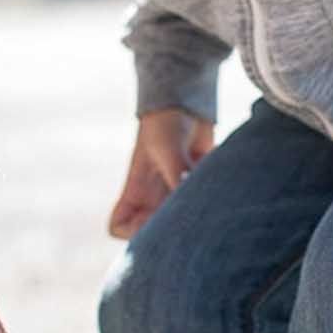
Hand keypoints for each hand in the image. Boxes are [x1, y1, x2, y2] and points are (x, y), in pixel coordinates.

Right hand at [108, 108, 214, 239]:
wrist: (187, 100)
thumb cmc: (166, 122)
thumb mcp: (168, 149)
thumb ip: (178, 175)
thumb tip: (189, 200)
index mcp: (135, 190)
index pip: (118, 227)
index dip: (132, 232)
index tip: (153, 221)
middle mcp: (152, 197)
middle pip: (153, 232)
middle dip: (170, 230)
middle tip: (187, 214)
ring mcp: (174, 193)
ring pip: (180, 221)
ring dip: (194, 213)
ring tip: (202, 195)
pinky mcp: (195, 185)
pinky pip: (202, 204)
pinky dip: (211, 196)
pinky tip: (213, 177)